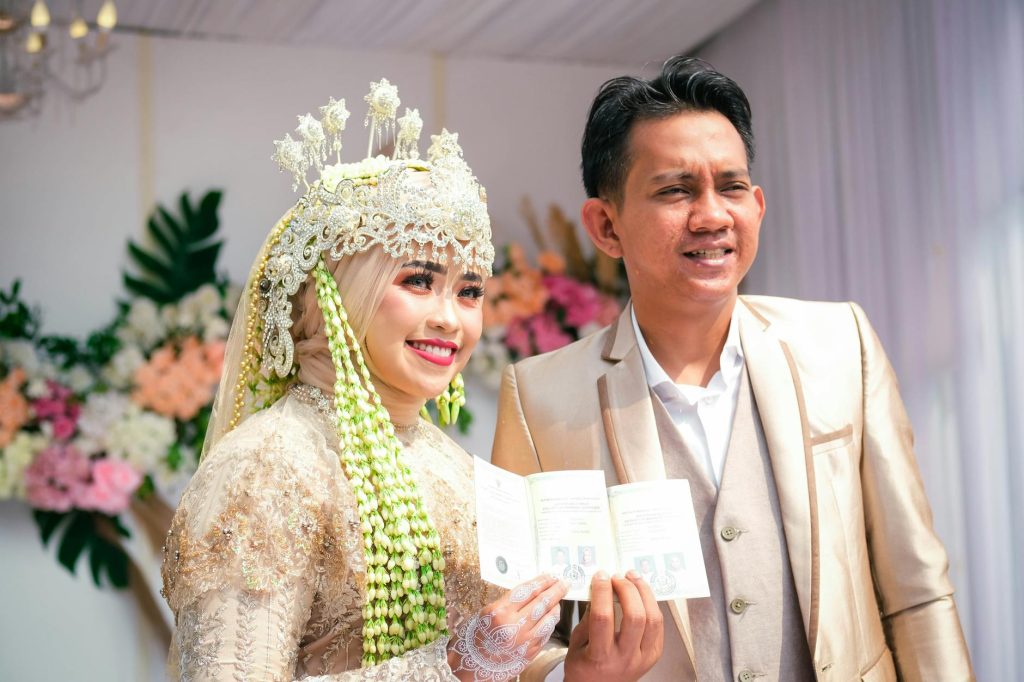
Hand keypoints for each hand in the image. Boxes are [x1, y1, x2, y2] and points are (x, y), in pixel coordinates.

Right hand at [448, 574, 568, 681]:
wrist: (472, 665)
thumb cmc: (477, 635)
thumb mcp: (487, 612)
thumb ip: (509, 602)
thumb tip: (532, 591)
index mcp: (499, 612)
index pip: (527, 591)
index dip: (542, 581)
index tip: (551, 575)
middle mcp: (513, 626)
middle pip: (541, 602)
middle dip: (555, 590)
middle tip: (564, 582)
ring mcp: (524, 641)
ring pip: (548, 618)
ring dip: (556, 605)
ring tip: (559, 597)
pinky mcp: (530, 653)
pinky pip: (546, 633)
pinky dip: (550, 621)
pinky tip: (551, 615)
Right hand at [564, 571, 663, 681]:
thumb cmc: (584, 668)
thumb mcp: (576, 644)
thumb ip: (588, 618)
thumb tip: (599, 590)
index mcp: (600, 656)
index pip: (604, 617)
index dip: (602, 592)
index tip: (600, 576)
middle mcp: (625, 658)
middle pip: (635, 616)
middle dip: (627, 589)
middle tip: (618, 577)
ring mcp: (643, 658)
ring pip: (653, 619)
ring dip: (644, 593)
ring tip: (633, 579)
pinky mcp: (654, 655)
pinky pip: (659, 626)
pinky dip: (652, 606)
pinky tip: (642, 595)